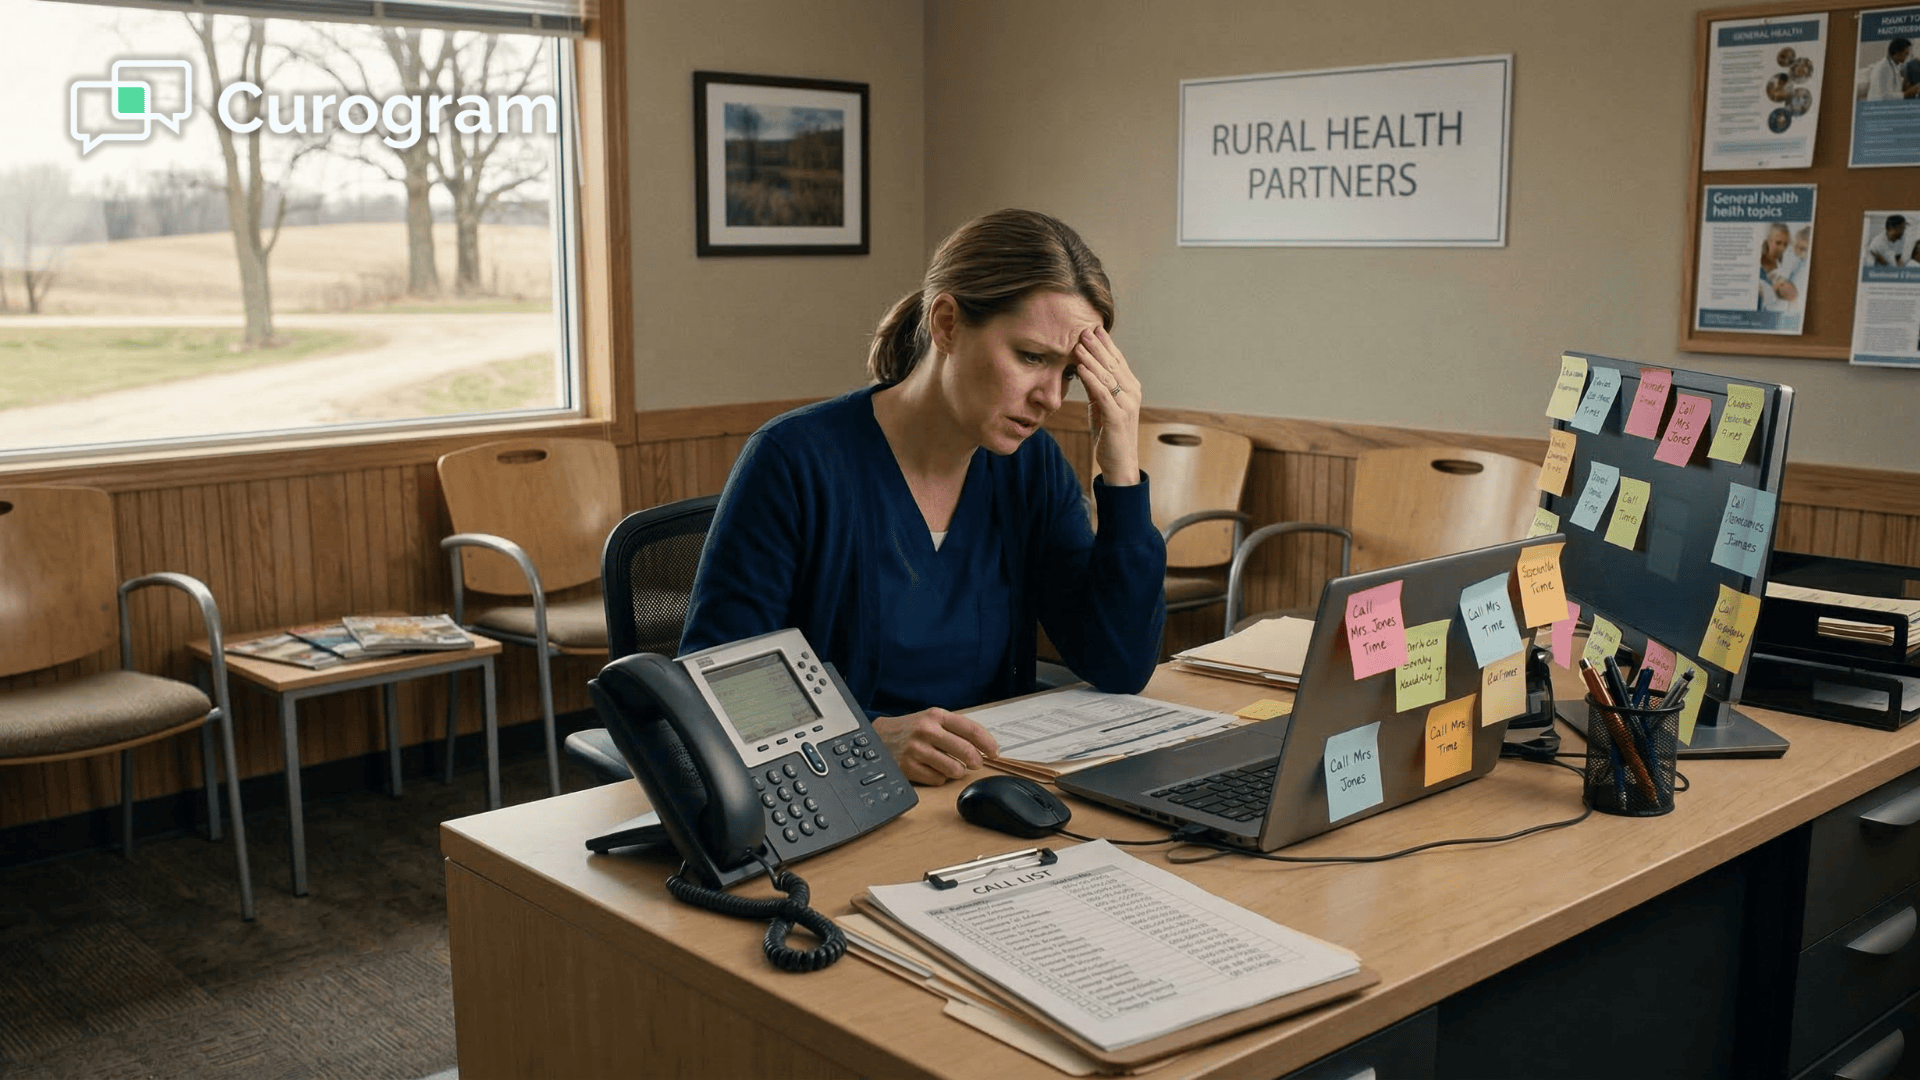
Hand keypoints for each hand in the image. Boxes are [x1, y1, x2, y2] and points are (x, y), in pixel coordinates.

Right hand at [872, 708, 998, 784]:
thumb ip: (956, 729)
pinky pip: (937, 779)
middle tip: (977, 764)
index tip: (995, 753)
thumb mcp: (932, 719)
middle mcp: (927, 730)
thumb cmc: (911, 729)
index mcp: (936, 716)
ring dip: (957, 771)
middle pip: (965, 751)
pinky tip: (934, 770)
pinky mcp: (908, 767)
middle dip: (977, 761)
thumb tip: (985, 746)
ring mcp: (916, 749)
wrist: (880, 736)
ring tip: (952, 766)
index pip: (971, 730)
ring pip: (953, 769)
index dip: (988, 743)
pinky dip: (940, 778)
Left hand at [1073, 326, 1141, 484]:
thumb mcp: (1100, 406)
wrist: (1119, 463)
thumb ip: (1096, 388)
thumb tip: (1084, 367)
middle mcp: (1132, 393)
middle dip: (1098, 346)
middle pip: (1113, 364)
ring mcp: (1127, 405)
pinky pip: (1103, 393)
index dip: (1106, 344)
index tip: (1094, 328)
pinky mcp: (1117, 417)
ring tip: (1079, 344)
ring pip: (1108, 376)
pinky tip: (1080, 367)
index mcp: (1131, 389)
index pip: (1118, 361)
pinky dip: (1091, 378)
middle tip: (1084, 329)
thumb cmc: (1109, 435)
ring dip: (1092, 358)